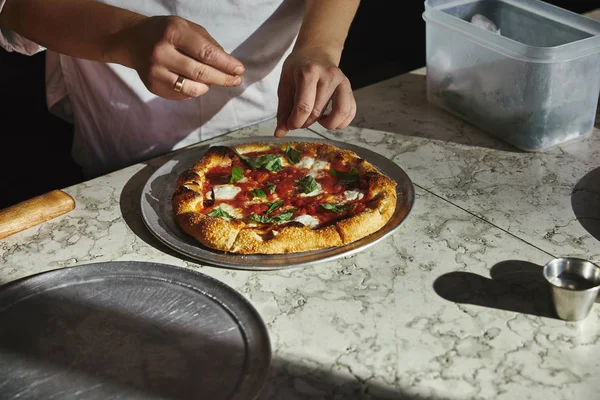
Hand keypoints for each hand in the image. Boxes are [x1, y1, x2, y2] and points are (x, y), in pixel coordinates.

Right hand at [112, 15, 244, 99]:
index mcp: (173, 32)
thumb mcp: (187, 27)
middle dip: (223, 79)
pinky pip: (182, 95)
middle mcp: (161, 52)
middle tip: (236, 80)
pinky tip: (194, 82)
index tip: (239, 70)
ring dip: (208, 87)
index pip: (206, 53)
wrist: (133, 40)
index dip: (225, 64)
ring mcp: (155, 71)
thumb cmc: (167, 32)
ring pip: (192, 89)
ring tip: (212, 80)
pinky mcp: (152, 86)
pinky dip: (194, 91)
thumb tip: (229, 64)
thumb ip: (208, 44)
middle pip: (200, 73)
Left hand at [274, 50, 355, 136]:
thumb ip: (283, 110)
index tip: (290, 124)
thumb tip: (280, 133)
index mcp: (308, 72)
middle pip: (317, 112)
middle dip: (306, 123)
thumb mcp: (285, 84)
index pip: (303, 107)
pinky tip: (329, 119)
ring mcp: (341, 81)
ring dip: (327, 124)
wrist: (317, 51)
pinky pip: (350, 111)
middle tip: (300, 119)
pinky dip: (341, 122)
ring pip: (339, 113)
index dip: (295, 122)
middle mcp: (328, 76)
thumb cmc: (298, 68)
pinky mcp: (349, 88)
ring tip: (318, 120)